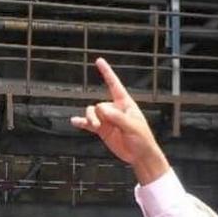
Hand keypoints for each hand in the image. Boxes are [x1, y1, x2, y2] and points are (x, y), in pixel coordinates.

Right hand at [71, 58, 166, 179]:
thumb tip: (101, 109)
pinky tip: (74, 122)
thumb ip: (117, 118)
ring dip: (90, 119)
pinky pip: (89, 124)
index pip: (114, 85)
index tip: (99, 61)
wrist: (140, 156)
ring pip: (92, 113)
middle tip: (98, 124)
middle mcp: (114, 110)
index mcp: (125, 104)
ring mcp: (107, 120)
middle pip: (98, 105)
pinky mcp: (102, 130)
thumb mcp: (133, 127)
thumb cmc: (142, 139)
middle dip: (96, 113)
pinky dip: (81, 122)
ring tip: (94, 127)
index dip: (107, 73)